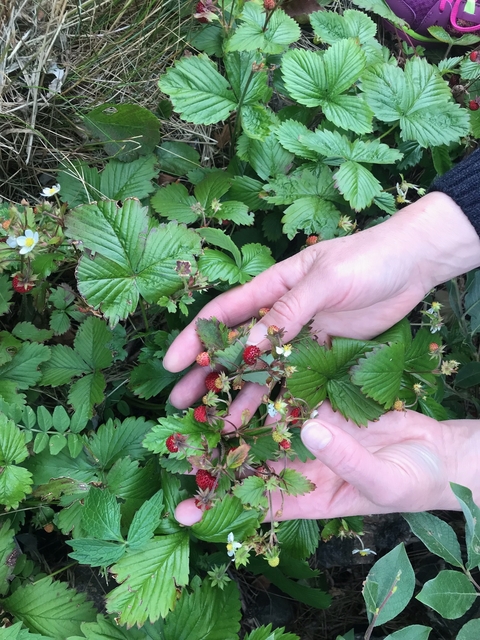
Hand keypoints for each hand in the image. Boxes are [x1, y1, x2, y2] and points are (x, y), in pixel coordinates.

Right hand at [164, 191, 479, 410]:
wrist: (411, 264)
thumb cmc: (366, 259)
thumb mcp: (324, 279)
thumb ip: (290, 310)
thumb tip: (252, 343)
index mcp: (272, 287)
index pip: (224, 313)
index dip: (195, 338)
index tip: (171, 364)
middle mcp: (280, 314)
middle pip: (235, 347)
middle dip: (206, 374)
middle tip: (180, 403)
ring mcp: (301, 336)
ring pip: (262, 370)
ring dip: (239, 395)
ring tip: (217, 425)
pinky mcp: (323, 353)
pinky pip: (296, 379)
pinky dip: (280, 398)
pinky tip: (266, 421)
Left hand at [175, 403, 462, 525]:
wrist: (437, 453)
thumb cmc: (414, 481)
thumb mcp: (382, 479)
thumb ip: (346, 459)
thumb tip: (309, 431)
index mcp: (310, 496)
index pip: (258, 504)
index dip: (223, 507)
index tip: (184, 509)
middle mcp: (300, 465)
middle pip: (250, 462)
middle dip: (215, 456)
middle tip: (177, 446)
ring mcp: (309, 433)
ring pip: (264, 425)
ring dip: (234, 416)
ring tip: (198, 404)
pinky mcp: (322, 406)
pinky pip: (291, 396)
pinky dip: (270, 387)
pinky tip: (245, 373)